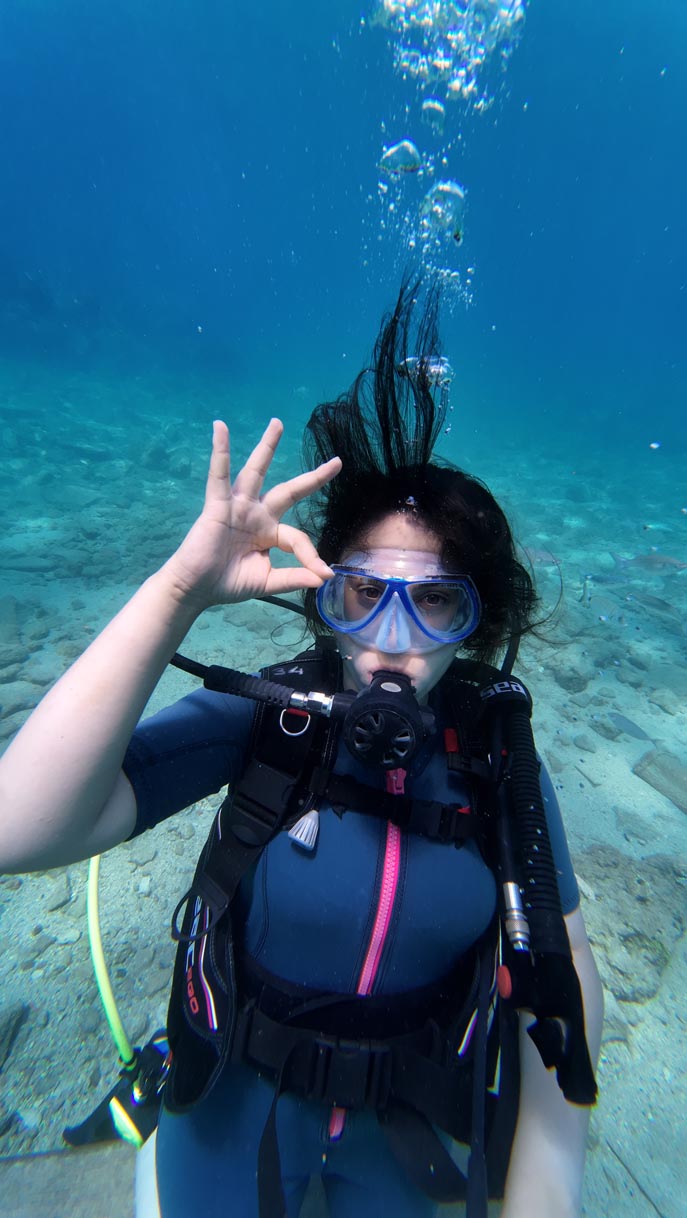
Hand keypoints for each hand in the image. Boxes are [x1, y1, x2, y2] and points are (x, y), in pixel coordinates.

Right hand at [164, 418, 340, 609]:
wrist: (196, 590)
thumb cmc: (227, 584)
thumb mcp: (267, 581)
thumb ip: (294, 577)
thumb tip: (324, 578)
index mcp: (269, 533)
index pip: (297, 537)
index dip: (310, 555)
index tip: (322, 572)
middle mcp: (256, 515)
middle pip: (289, 490)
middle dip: (313, 478)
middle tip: (337, 462)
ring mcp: (238, 507)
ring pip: (256, 472)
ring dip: (267, 447)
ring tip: (277, 424)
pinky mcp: (217, 505)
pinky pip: (219, 474)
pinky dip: (219, 451)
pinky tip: (220, 428)